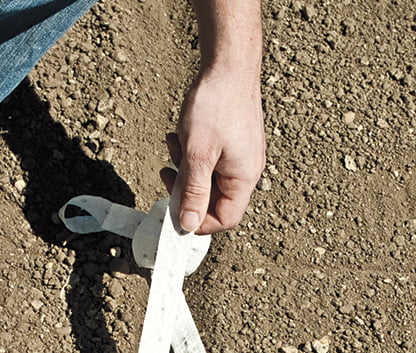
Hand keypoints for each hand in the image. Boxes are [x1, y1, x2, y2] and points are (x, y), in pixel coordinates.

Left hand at [161, 68, 265, 234]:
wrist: (230, 64)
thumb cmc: (217, 104)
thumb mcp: (197, 153)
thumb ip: (193, 192)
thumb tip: (188, 224)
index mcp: (244, 178)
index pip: (225, 218)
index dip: (200, 222)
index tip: (177, 213)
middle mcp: (247, 170)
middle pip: (216, 199)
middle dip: (188, 189)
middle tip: (167, 174)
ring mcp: (242, 156)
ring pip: (210, 178)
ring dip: (187, 169)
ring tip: (173, 147)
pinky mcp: (234, 142)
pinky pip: (212, 160)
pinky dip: (193, 154)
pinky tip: (180, 136)